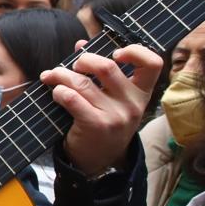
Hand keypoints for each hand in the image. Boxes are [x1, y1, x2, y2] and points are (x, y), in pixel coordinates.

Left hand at [42, 43, 161, 176]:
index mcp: (141, 93)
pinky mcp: (95, 125)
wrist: (96, 161)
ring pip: (82, 82)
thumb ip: (99, 72)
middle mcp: (132, 104)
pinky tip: (55, 93)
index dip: (135, 51)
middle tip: (72, 66)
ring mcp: (115, 116)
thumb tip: (80, 44)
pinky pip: (72, 98)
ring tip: (51, 76)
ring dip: (60, 75)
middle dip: (83, 60)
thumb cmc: (102, 122)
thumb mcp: (110, 99)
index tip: (115, 53)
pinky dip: (59, 91)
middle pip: (107, 67)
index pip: (153, 64)